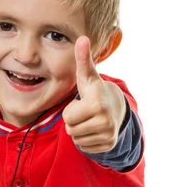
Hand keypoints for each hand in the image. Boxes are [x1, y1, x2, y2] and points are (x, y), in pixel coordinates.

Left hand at [62, 36, 126, 153]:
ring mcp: (109, 134)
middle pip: (71, 130)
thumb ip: (83, 59)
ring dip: (79, 131)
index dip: (71, 110)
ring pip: (77, 139)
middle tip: (84, 112)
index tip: (82, 103)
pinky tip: (94, 129)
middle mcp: (106, 119)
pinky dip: (86, 140)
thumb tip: (82, 38)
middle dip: (73, 122)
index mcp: (97, 102)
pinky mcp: (109, 145)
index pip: (68, 117)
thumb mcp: (88, 76)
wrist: (117, 107)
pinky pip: (85, 147)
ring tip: (89, 119)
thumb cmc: (95, 90)